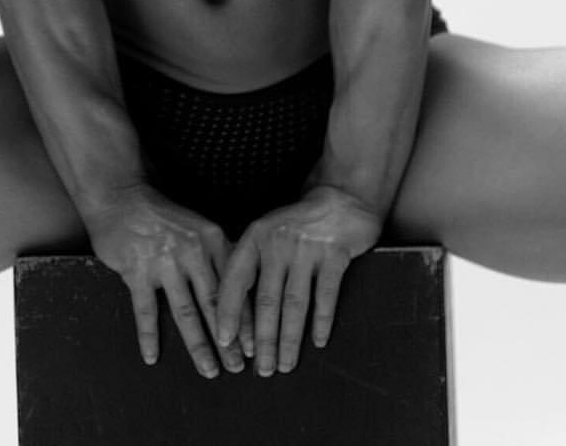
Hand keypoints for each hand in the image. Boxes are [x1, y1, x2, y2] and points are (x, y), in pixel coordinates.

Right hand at [86, 184, 251, 377]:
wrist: (120, 197)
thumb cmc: (161, 215)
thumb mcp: (197, 225)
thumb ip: (218, 253)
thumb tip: (245, 284)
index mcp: (211, 239)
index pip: (235, 285)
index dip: (246, 317)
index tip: (254, 344)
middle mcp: (192, 251)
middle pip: (214, 304)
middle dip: (228, 340)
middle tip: (237, 367)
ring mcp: (164, 262)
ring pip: (186, 313)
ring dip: (199, 345)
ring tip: (208, 369)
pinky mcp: (137, 271)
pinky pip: (145, 311)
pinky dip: (149, 336)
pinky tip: (151, 356)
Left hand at [215, 185, 381, 376]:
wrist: (341, 198)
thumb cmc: (298, 223)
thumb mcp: (268, 232)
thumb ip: (252, 263)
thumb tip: (231, 310)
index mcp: (256, 236)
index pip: (235, 279)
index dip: (229, 312)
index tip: (224, 340)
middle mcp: (278, 242)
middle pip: (266, 300)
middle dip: (262, 339)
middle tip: (261, 368)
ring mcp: (307, 248)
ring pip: (294, 304)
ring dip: (289, 339)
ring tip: (286, 364)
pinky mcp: (335, 254)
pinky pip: (326, 296)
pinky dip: (322, 322)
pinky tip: (318, 341)